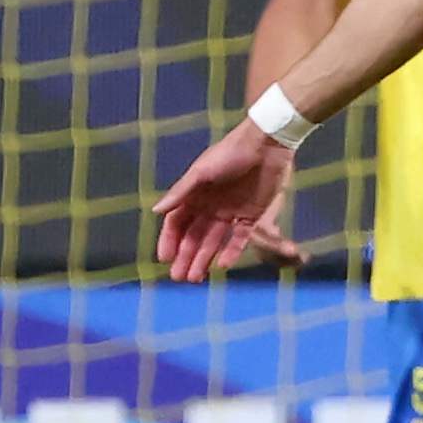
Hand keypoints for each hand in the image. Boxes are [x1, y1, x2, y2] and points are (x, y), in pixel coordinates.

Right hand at [156, 128, 299, 280]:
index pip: (176, 223)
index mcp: (194, 195)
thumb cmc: (230, 153)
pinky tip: (223, 265)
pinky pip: (239, 237)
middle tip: (179, 277)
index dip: (170, 240)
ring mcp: (231, 212)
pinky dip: (232, 251)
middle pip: (194, 236)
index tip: (164, 258)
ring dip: (204, 258)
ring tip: (196, 278)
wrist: (267, 144)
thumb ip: (181, 192)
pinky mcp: (253, 214)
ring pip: (214, 241)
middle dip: (186, 256)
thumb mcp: (202, 171)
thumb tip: (155, 211)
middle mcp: (210, 206)